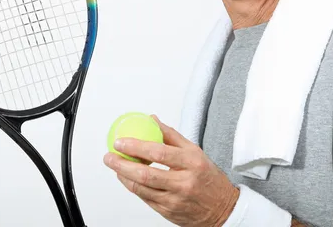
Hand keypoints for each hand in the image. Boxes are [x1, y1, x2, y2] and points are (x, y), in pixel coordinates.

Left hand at [103, 115, 239, 226]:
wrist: (222, 209)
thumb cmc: (208, 178)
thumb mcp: (196, 152)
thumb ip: (172, 136)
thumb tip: (152, 120)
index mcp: (192, 162)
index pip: (160, 152)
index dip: (137, 146)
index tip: (121, 142)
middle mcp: (184, 182)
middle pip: (146, 173)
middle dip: (122, 164)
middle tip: (110, 155)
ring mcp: (175, 199)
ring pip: (142, 188)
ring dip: (124, 176)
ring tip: (115, 165)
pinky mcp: (168, 212)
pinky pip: (145, 198)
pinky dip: (133, 187)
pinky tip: (127, 178)